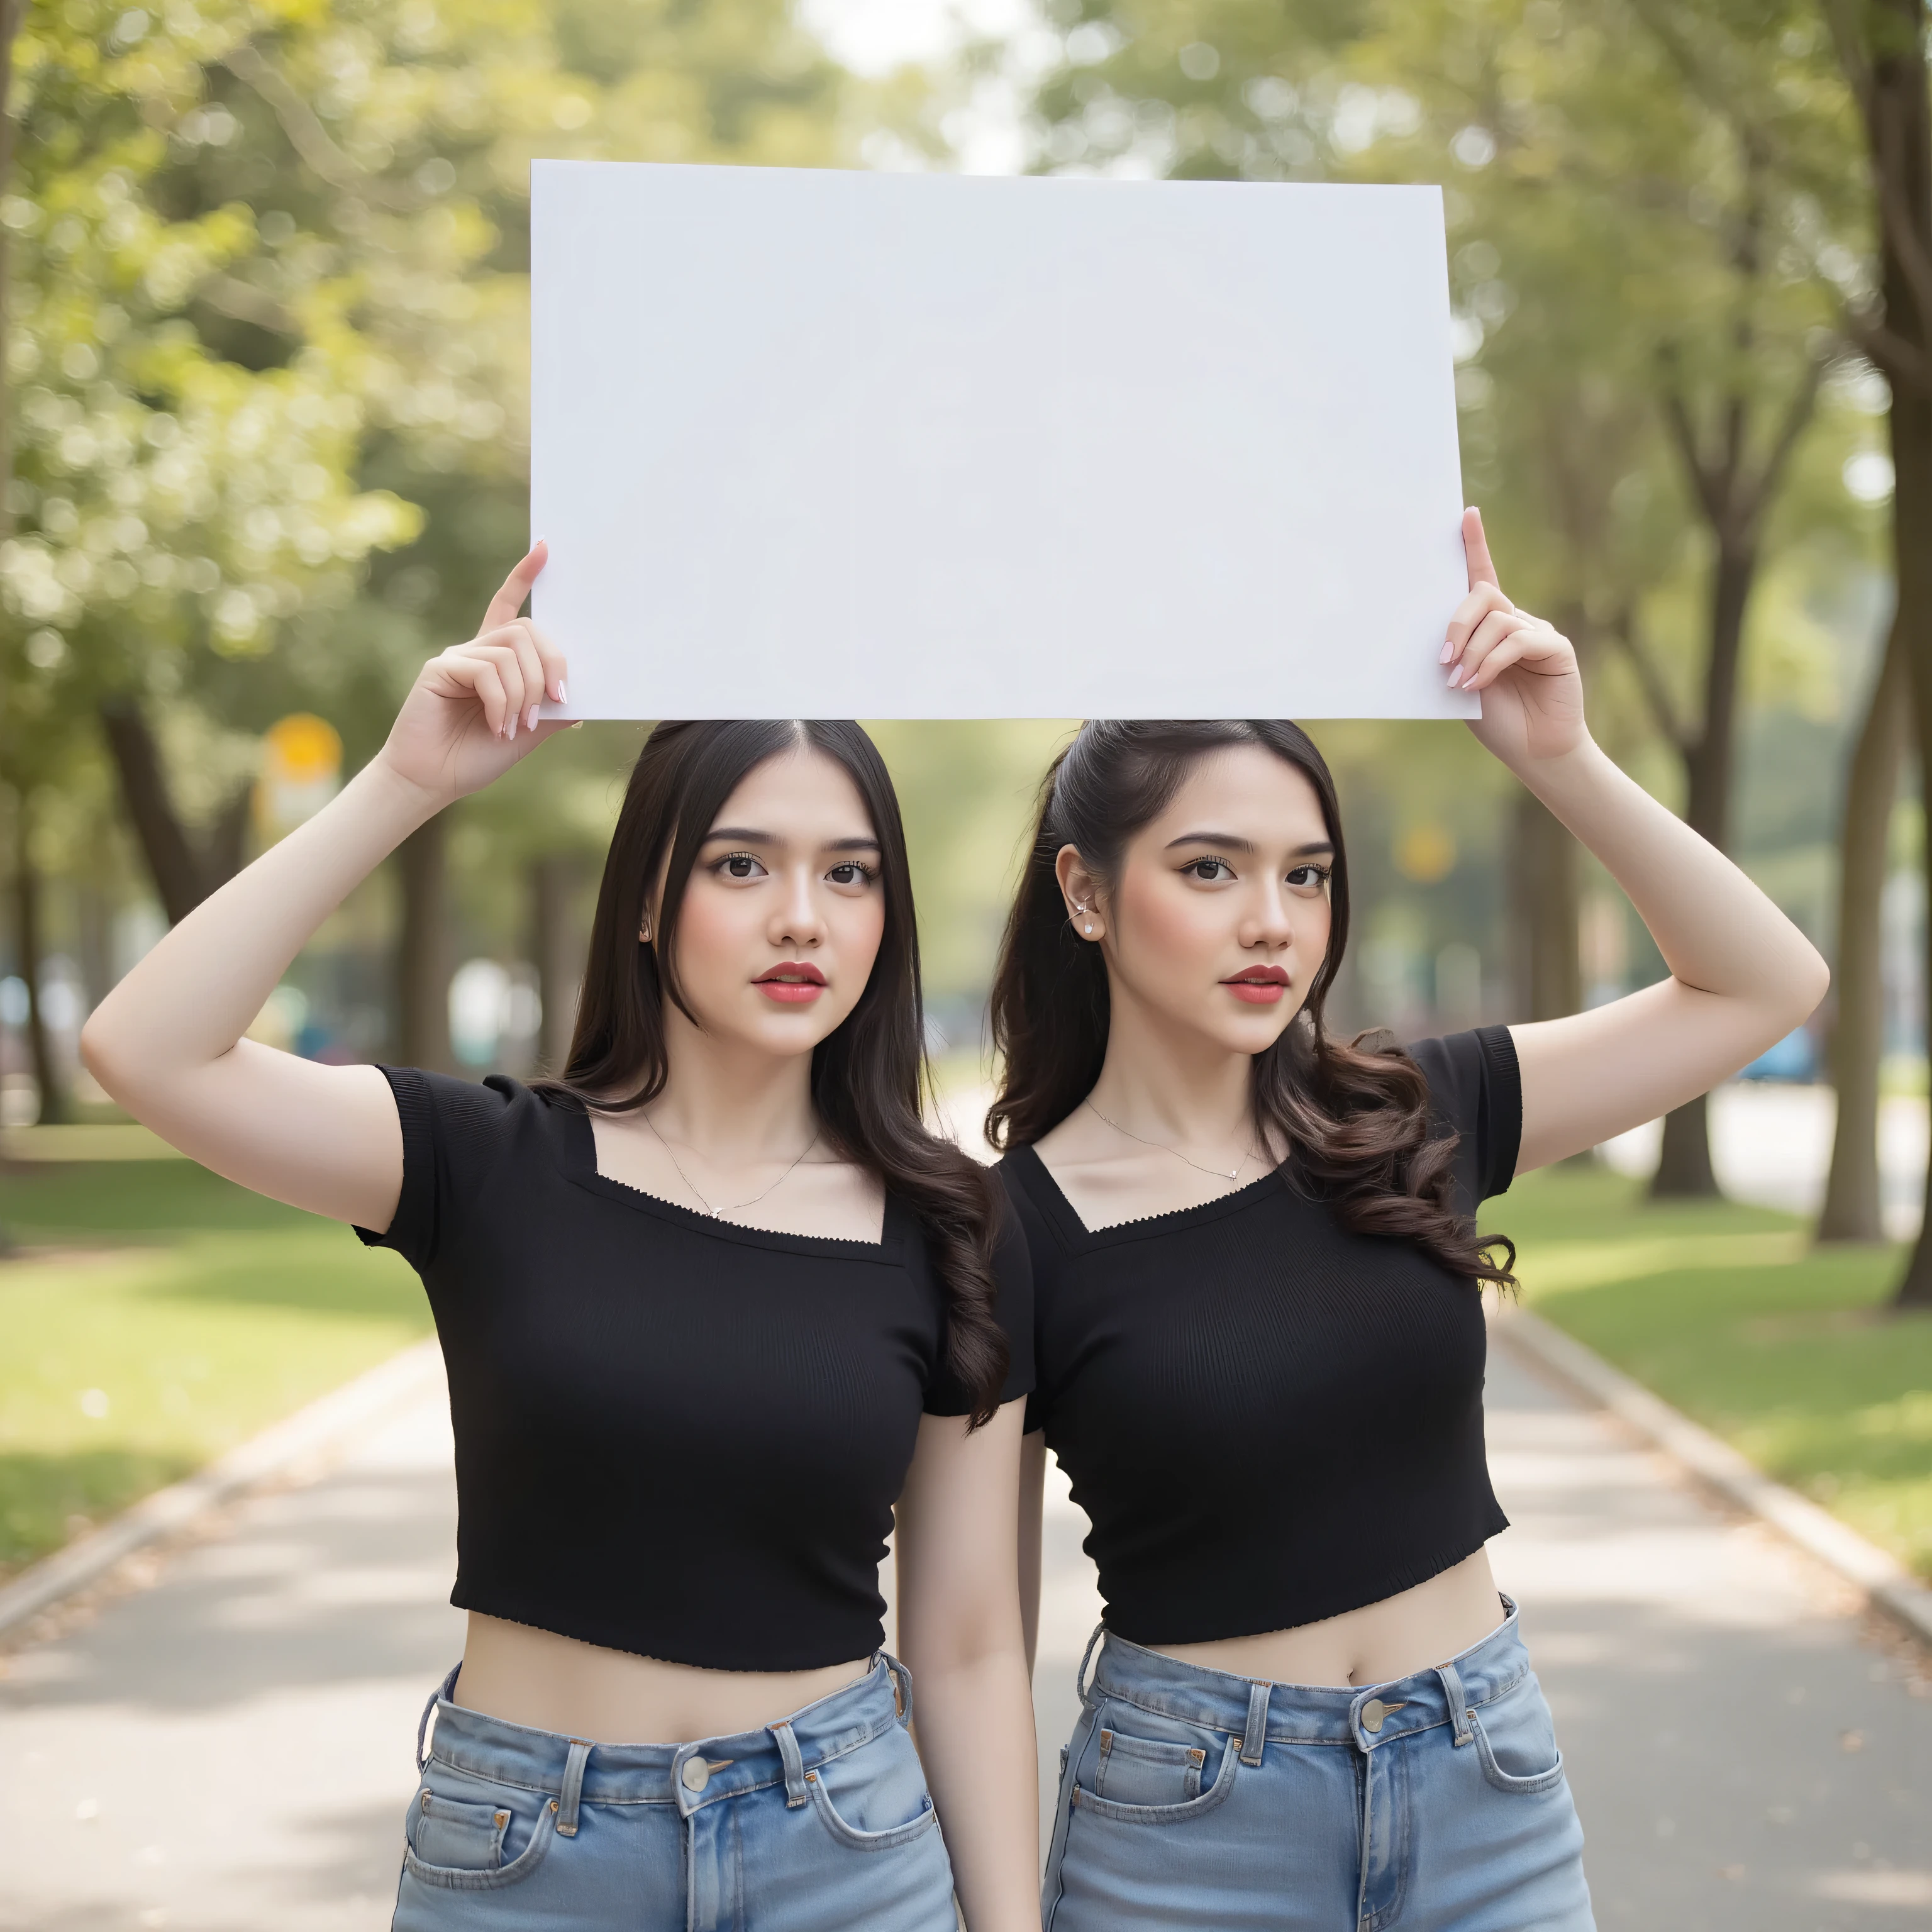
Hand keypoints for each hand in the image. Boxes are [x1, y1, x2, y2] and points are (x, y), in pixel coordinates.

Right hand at [376, 544, 573, 803]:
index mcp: (498, 660)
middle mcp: (477, 651)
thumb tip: (582, 693)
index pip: (511, 607)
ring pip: (512, 652)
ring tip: (516, 727)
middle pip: (528, 632)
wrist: (433, 781)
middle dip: (551, 666)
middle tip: (554, 704)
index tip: (545, 548)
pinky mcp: (440, 668)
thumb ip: (553, 710)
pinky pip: (487, 670)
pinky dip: (501, 702)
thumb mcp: (529, 733)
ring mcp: (458, 657)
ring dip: (525, 693)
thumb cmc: (477, 757)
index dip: (525, 576)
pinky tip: (498, 727)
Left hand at [1446, 508, 1587, 768]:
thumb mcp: (1462, 684)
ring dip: (1471, 652)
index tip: (1465, 515)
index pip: (1482, 578)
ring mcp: (1539, 632)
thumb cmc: (1497, 720)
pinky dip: (1491, 663)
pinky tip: (1478, 685)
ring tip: (1460, 683)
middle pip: (1484, 595)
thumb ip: (1456, 655)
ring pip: (1498, 620)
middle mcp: (1517, 622)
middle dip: (1457, 623)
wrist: (1533, 752)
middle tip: (1443, 658)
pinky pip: (1519, 641)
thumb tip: (1437, 639)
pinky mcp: (1556, 648)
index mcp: (1491, 627)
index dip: (1475, 546)